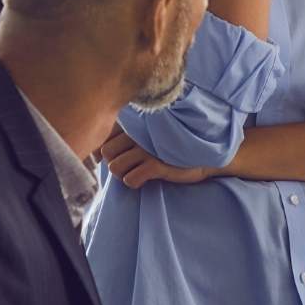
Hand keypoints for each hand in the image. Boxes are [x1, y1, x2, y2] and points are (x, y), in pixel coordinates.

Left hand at [98, 125, 212, 187]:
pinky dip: (135, 182)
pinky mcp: (157, 164)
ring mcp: (148, 147)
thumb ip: (126, 136)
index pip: (104, 136)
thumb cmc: (172, 146)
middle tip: (131, 165)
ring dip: (124, 173)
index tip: (116, 156)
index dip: (104, 151)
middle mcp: (140, 132)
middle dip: (115, 162)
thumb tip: (98, 152)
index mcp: (136, 122)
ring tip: (138, 171)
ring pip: (115, 167)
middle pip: (106, 152)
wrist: (206, 155)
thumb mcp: (150, 135)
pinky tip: (146, 178)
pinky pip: (130, 179)